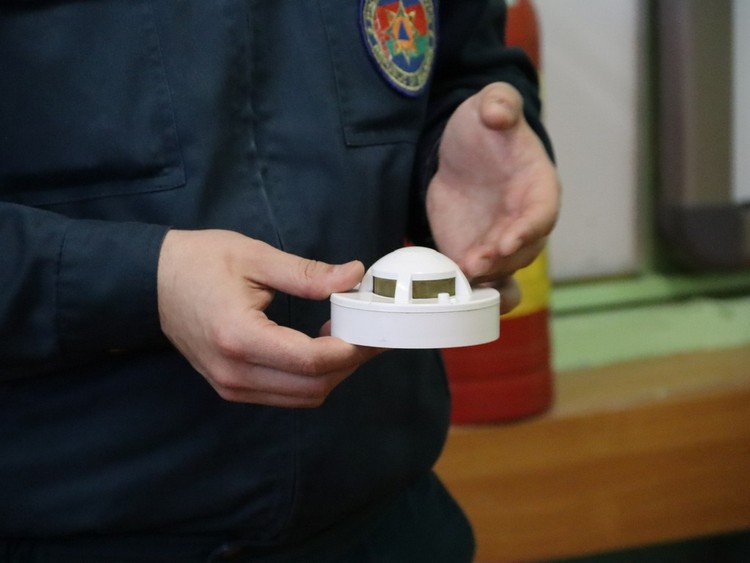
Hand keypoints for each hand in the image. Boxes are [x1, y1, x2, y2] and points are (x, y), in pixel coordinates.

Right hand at [157, 230, 379, 406]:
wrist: (151, 282)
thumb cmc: (199, 262)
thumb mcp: (256, 257)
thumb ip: (307, 274)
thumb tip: (353, 276)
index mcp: (239, 337)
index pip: (311, 360)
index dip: (350, 348)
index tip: (371, 327)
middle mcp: (235, 373)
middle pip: (313, 387)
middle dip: (349, 362)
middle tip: (368, 332)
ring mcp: (231, 386)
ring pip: (303, 397)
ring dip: (333, 373)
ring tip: (346, 338)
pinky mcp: (231, 388)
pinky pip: (285, 395)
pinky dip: (311, 378)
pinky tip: (319, 348)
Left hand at [426, 82, 559, 312]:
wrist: (460, 154)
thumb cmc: (484, 128)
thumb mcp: (490, 103)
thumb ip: (500, 102)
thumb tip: (498, 113)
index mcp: (538, 188)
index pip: (542, 214)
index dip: (528, 230)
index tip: (508, 241)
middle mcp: (524, 222)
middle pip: (521, 251)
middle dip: (499, 261)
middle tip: (473, 264)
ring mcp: (500, 242)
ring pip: (501, 271)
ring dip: (484, 279)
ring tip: (460, 277)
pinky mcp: (474, 253)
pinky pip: (477, 278)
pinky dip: (466, 287)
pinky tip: (446, 291)